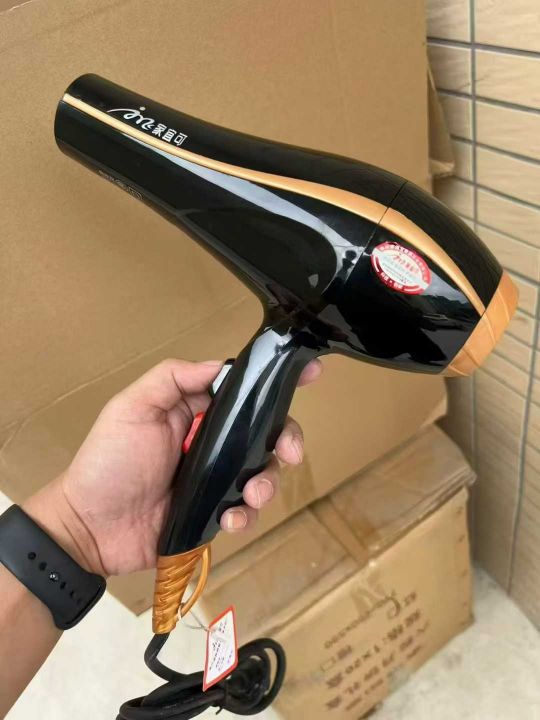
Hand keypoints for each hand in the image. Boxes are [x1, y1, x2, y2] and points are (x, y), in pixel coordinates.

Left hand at [23, 358, 321, 576]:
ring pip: (263, 473)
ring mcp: (215, 480)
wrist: (89, 528)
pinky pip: (246, 512)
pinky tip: (228, 519)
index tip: (310, 373)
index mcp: (195, 411)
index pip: (242, 390)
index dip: (276, 382)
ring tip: (251, 494)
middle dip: (287, 439)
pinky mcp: (213, 514)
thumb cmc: (108, 462)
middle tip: (290, 452)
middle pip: (266, 433)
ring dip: (268, 482)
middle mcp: (211, 442)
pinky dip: (245, 516)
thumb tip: (219, 365)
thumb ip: (172, 379)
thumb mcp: (132, 408)